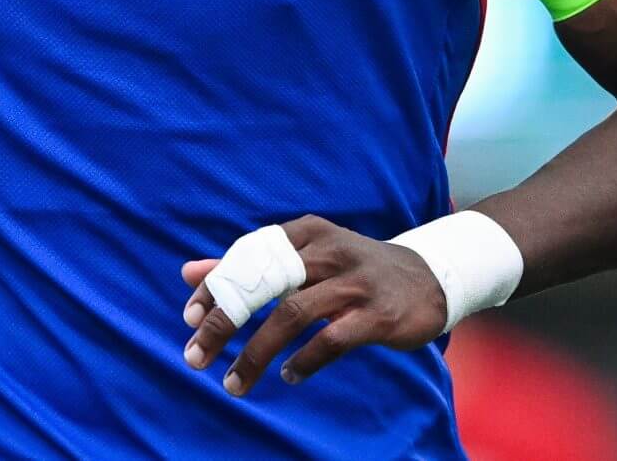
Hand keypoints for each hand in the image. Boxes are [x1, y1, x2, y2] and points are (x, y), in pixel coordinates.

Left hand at [180, 215, 447, 394]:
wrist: (428, 278)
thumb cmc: (350, 269)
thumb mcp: (302, 258)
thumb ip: (248, 266)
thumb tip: (188, 274)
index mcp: (304, 234)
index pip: (247, 256)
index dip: (215, 287)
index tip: (188, 318)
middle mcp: (327, 251)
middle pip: (264, 285)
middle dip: (224, 322)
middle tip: (195, 355)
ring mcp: (354, 282)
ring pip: (293, 316)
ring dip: (257, 353)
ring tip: (233, 383)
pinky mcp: (377, 315)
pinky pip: (331, 340)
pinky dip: (304, 361)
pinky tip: (288, 376)